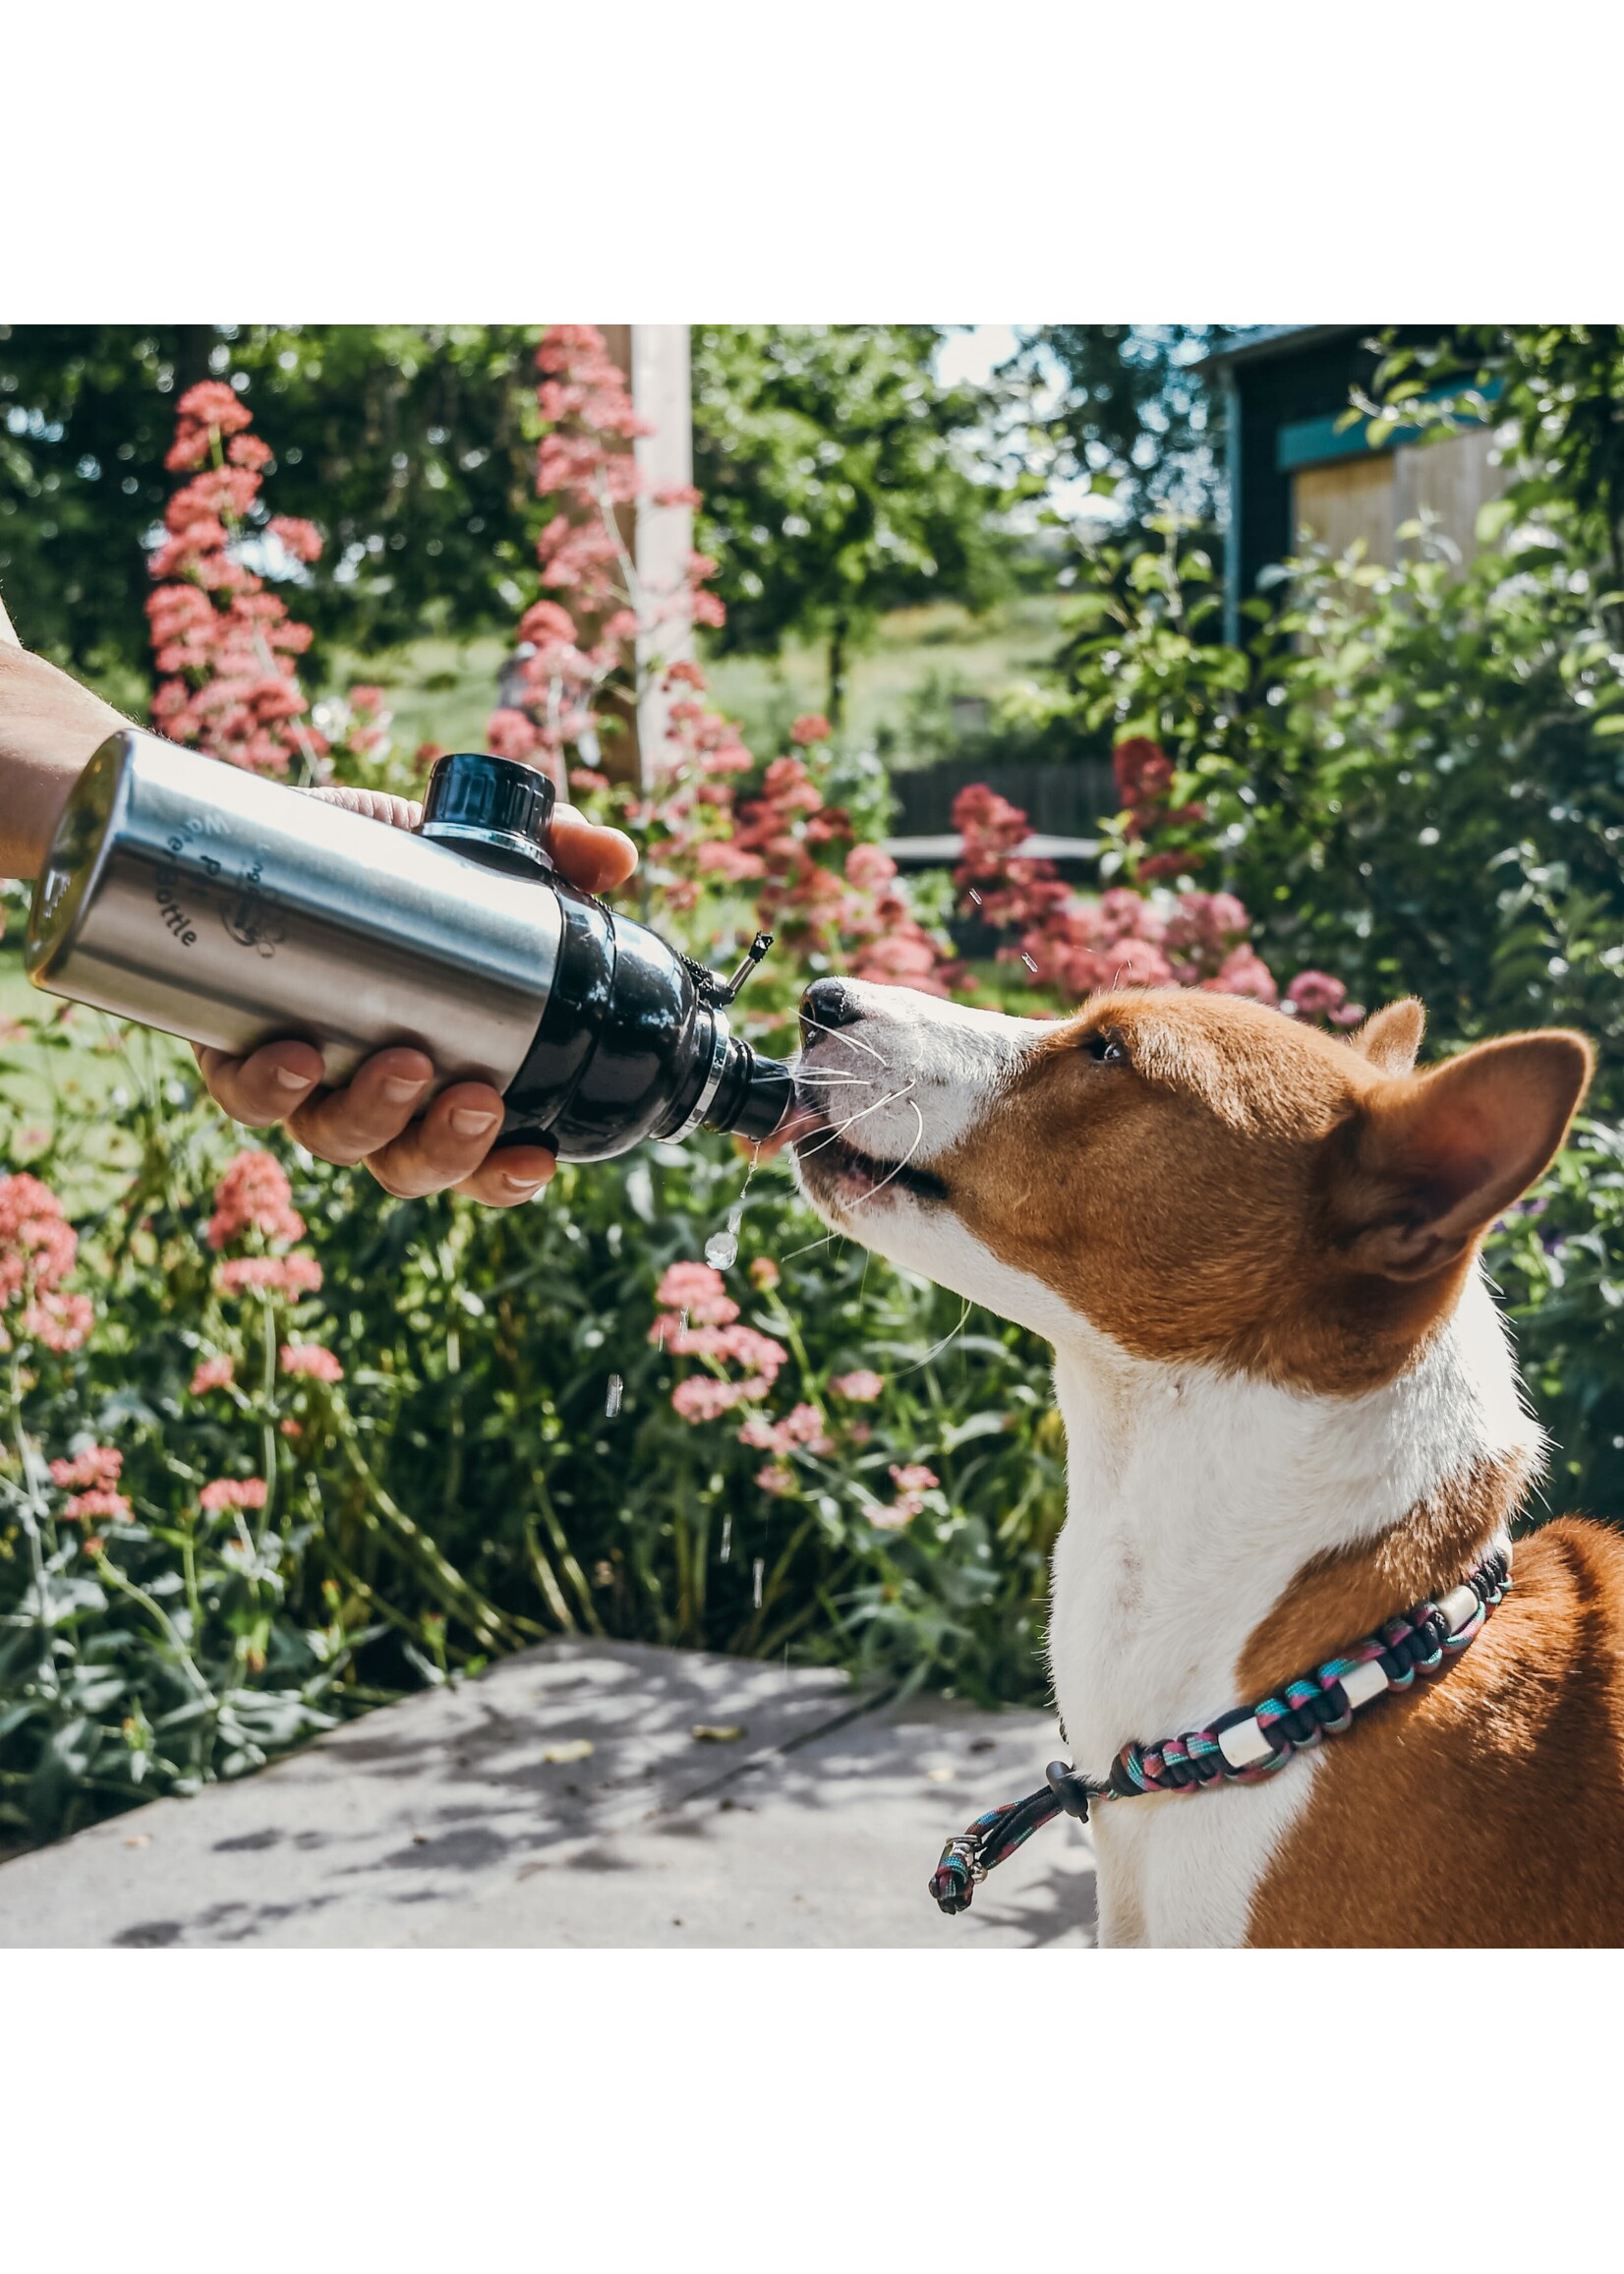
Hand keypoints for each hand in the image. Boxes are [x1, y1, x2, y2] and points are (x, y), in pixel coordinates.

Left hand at [195, 784, 637, 1206]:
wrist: (268, 832)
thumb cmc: (382, 859)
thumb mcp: (470, 849)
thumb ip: (549, 851)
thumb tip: (615, 858)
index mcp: (439, 1078)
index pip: (476, 1161)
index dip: (504, 1178)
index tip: (536, 1156)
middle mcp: (370, 1098)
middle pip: (407, 1165)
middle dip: (445, 1148)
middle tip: (476, 1097)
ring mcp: (303, 1082)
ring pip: (335, 1139)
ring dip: (373, 1116)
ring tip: (404, 1062)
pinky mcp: (231, 1047)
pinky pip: (243, 1094)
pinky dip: (266, 1086)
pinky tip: (294, 1055)